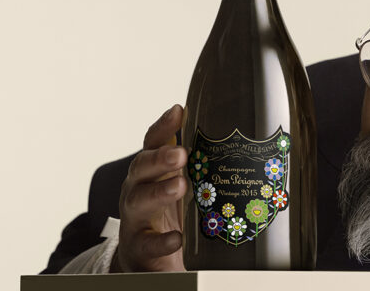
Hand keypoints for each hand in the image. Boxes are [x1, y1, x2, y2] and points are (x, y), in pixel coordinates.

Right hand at [112, 104, 186, 271]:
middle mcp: (137, 189)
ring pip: (139, 200)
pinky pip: (148, 243)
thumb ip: (197, 162)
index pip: (153, 143)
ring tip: (180, 186)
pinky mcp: (140, 248)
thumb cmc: (169, 213)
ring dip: (159, 192)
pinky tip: (177, 238)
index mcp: (151, 170)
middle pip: (141, 167)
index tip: (178, 111)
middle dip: (160, 158)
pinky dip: (162, 241)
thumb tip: (234, 136)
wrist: (146, 258)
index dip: (164, 126)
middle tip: (181, 154)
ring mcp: (135, 218)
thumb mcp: (181, 183)